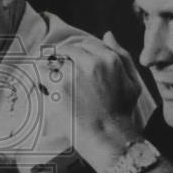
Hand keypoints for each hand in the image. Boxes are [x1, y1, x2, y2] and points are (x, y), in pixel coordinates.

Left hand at [39, 32, 144, 172]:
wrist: (109, 138)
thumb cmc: (122, 114)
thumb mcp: (133, 83)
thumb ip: (122, 55)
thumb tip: (108, 34)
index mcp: (108, 59)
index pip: (84, 45)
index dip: (75, 54)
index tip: (70, 64)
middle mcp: (90, 63)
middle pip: (65, 51)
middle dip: (59, 60)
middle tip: (56, 72)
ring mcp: (72, 76)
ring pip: (50, 61)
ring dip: (46, 69)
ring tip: (47, 80)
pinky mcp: (57, 90)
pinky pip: (40, 78)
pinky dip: (39, 82)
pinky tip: (42, 89)